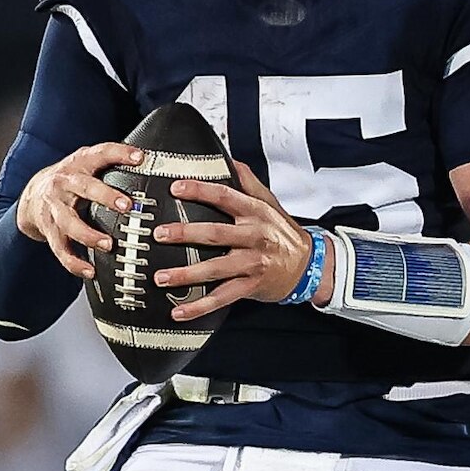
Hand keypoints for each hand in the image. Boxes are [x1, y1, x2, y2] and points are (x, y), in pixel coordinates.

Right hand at [12, 141, 142, 279]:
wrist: (32, 196)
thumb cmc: (69, 181)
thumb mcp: (86, 165)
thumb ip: (111, 164)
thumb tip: (148, 162)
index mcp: (79, 165)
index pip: (100, 154)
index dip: (119, 154)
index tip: (139, 158)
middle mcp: (64, 185)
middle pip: (84, 189)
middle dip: (106, 197)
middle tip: (126, 207)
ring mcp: (55, 209)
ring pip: (70, 223)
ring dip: (89, 235)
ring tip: (108, 244)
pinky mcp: (50, 231)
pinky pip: (61, 250)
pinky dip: (75, 263)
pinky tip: (90, 271)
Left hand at [156, 163, 310, 319]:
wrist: (310, 265)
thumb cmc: (283, 233)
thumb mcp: (270, 203)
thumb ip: (248, 182)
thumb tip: (228, 159)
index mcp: (255, 213)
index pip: (225, 196)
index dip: (200, 190)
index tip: (176, 188)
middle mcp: (254, 236)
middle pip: (215, 233)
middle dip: (185, 233)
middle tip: (160, 234)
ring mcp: (252, 263)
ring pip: (215, 269)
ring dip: (186, 274)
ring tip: (161, 277)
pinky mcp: (251, 286)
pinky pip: (222, 297)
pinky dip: (200, 307)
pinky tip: (180, 312)